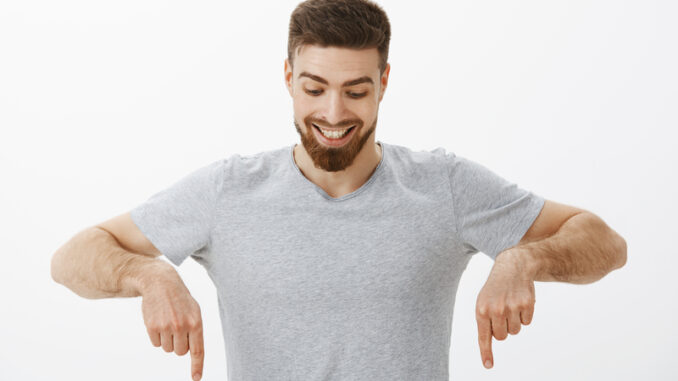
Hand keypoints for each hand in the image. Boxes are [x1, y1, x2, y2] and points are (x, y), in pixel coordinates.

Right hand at [141, 274, 203, 380]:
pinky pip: (155, 344)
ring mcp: (166, 327)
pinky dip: (157, 336)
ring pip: (167, 349)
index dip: (197, 366)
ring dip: (167, 339)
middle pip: (180, 352)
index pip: (198, 350)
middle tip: (177, 327)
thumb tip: (191, 352)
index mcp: (196, 322)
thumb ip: (195, 331)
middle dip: (179, 344)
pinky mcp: (152, 327)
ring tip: (168, 321)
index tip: (196, 379)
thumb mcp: (194, 311)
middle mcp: (182, 326)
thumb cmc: (180, 299)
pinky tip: (158, 321)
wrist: (161, 283)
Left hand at [475, 250, 535, 368]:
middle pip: (501, 337)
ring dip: (514, 322)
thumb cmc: (495, 289)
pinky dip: (524, 315)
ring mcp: (512, 307)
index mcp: (481, 309)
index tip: (488, 365)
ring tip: (510, 305)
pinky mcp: (527, 304)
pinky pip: (527, 322)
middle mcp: (496, 309)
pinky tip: (520, 302)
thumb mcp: (483, 302)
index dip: (486, 352)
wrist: (512, 267)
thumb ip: (485, 322)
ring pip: (515, 331)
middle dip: (503, 329)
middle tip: (502, 313)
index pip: (483, 336)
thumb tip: (491, 342)